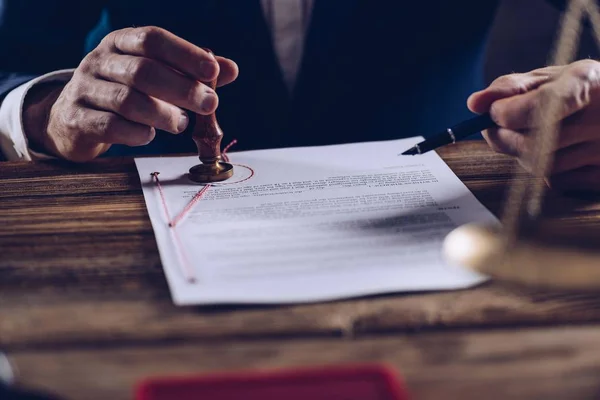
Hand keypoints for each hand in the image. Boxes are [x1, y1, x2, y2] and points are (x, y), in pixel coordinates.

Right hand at [24, 26, 238, 161]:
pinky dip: (137, 133)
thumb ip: (191, 73)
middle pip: (143, 71)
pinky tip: (150, 134)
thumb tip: (231, 69)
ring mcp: (84, 90)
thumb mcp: (155, 75)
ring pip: (127, 100)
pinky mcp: (77, 119)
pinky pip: (110, 126)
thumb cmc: (123, 92)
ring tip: (180, 124)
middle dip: (182, 89)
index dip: (185, 54)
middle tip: (209, 104)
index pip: (153, 39)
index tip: (213, 72)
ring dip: (162, 114)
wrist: (71, 119)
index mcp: (121, 43)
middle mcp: (99, 61)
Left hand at [468, 59, 599, 191]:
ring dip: (522, 154)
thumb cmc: (581, 90)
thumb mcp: (552, 78)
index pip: (542, 106)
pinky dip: (545, 170)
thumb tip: (474, 103)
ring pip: (539, 166)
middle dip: (503, 138)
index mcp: (588, 83)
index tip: (494, 113)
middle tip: (497, 128)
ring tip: (535, 135)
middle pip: (532, 144)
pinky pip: (555, 182)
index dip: (507, 114)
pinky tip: (559, 151)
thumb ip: (510, 87)